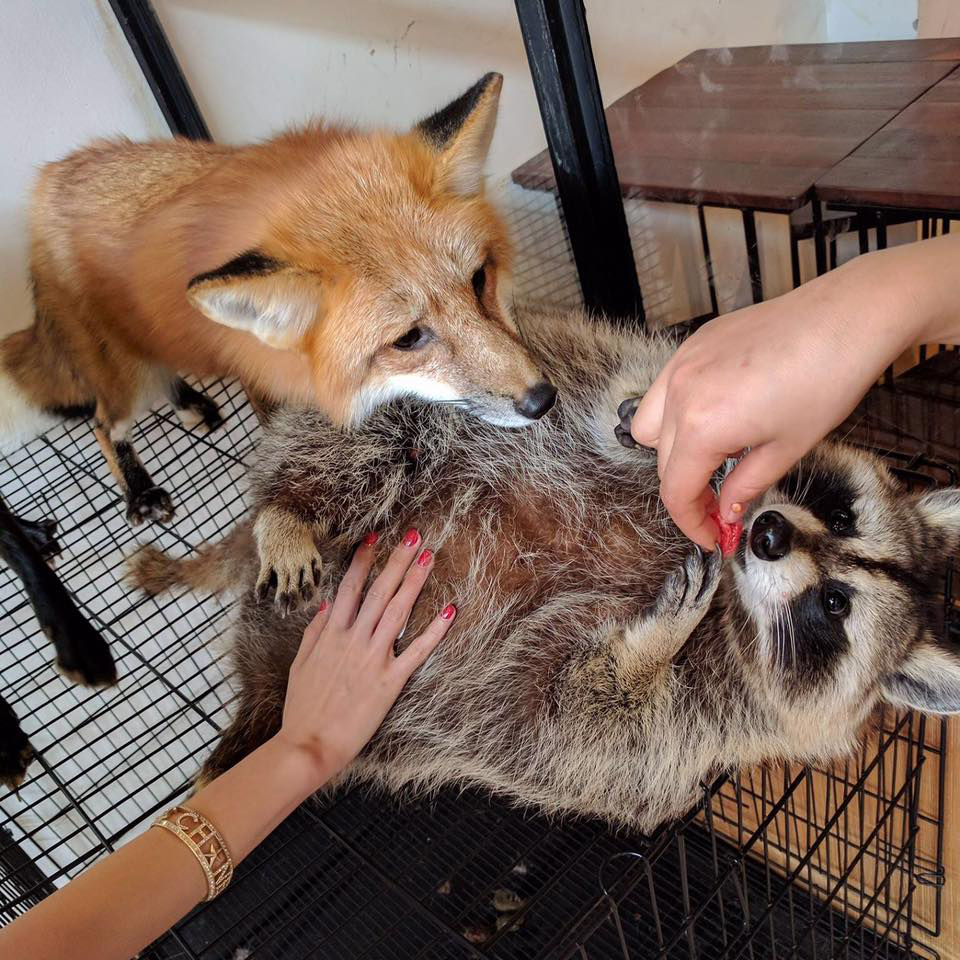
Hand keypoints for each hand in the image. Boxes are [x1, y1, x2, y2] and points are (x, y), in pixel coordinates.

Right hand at [276, 530, 454, 781]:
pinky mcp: (390, 681)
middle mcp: (353, 640)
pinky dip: (435, 630)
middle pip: (379, 591)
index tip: (375, 537)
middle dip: (397, 560)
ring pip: (398, 611)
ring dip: (415, 581)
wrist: (309, 745)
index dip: (363, 560)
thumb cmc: (303, 708)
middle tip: (414, 535)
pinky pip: (417, 651)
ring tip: (429, 557)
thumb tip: (326, 604)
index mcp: (331, 634)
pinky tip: (449, 609)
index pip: (349, 586)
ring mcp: (373, 659)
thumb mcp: (300, 664)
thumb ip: (314, 632)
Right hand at [629, 258, 917, 549]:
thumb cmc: (826, 380)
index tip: (713, 536)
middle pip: (663, 462)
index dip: (692, 523)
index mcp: (702, 426)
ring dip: (673, 450)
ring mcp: (681, 363)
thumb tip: (726, 510)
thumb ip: (745, 486)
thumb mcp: (787, 450)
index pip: (675, 491)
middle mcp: (680, 393)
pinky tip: (718, 414)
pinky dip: (679, 411)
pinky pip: (665, 389)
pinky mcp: (693, 344)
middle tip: (720, 505)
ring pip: (651, 425)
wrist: (846, 318)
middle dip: (688, 491)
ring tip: (713, 454)